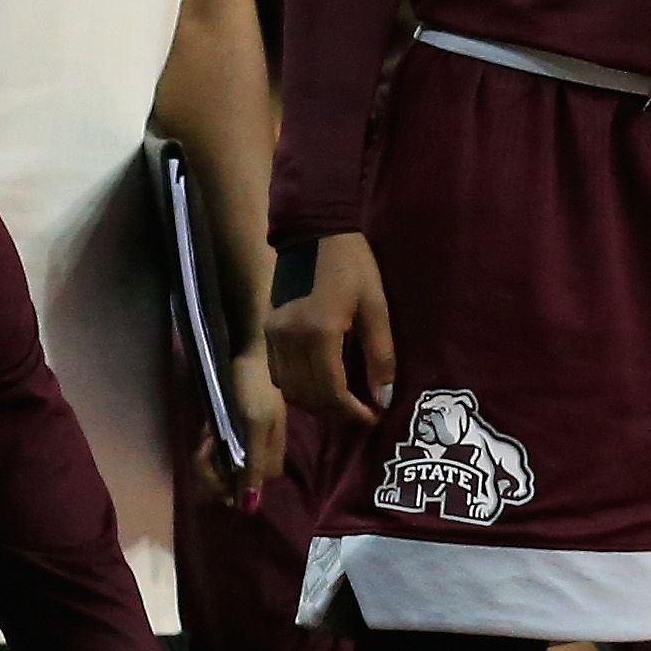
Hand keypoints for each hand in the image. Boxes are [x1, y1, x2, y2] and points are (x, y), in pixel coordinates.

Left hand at [195, 343, 285, 508]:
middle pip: (233, 481)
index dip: (228, 486)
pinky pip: (218, 450)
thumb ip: (254, 466)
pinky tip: (206, 432)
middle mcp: (260, 452)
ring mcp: (247, 440)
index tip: (213, 466)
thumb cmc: (254, 388)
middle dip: (211, 470)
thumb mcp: (255, 427)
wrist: (250, 353)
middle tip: (203, 449)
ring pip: (222, 466)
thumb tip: (250, 508)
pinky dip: (208, 445)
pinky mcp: (235, 430)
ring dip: (207, 457)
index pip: (249, 489)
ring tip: (205, 436)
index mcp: (270, 455)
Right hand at [269, 233, 393, 428]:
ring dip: (315, 404)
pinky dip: (298, 388)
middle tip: (361, 416)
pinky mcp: (267, 331)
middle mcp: (288, 341)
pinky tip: (320, 385)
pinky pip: (278, 374)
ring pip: (289, 390)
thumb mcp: (376, 308)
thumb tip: (383, 397)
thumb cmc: (352, 266)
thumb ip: (380, 356)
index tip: (373, 418)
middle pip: (308, 396)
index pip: (331, 392)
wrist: (312, 232)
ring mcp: (272, 336)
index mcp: (318, 335)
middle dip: (336, 414)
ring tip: (343, 404)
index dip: (353, 413)